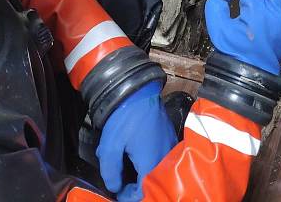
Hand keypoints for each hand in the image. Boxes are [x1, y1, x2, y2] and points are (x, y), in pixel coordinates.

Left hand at [96, 81, 176, 197]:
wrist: (138, 90)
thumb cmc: (125, 118)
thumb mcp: (110, 146)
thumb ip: (111, 171)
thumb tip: (115, 186)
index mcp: (151, 162)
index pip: (143, 192)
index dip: (129, 197)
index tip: (118, 192)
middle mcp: (165, 157)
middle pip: (153, 182)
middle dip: (136, 187)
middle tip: (122, 183)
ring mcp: (170, 145)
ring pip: (158, 170)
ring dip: (143, 174)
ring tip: (127, 169)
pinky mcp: (170, 136)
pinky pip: (162, 157)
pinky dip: (150, 162)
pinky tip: (137, 156)